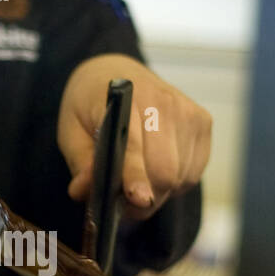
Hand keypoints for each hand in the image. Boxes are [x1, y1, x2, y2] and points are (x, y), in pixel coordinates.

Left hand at [57, 55, 211, 218]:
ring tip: (139, 179)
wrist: (117, 73)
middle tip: (125, 202)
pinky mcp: (203, 122)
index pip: (134, 145)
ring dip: (159, 191)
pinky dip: (175, 182)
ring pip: (180, 177)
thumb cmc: (91, 105)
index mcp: (125, 99)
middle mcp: (163, 102)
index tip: (138, 198)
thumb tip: (83, 191)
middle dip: (145, 196)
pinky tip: (157, 167)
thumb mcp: (71, 130)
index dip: (136, 175)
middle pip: (164, 171)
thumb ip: (80, 161)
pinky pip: (192, 173)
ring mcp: (188, 112)